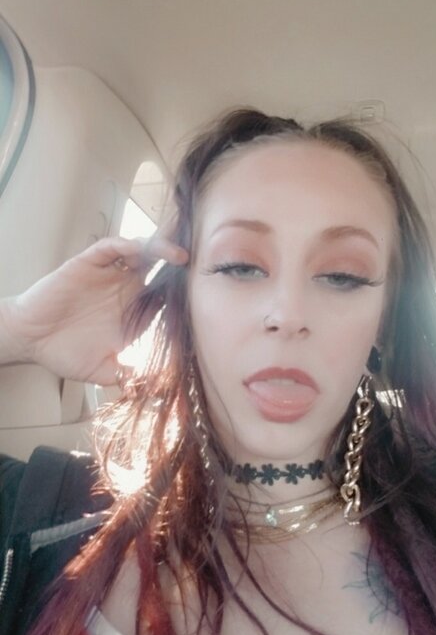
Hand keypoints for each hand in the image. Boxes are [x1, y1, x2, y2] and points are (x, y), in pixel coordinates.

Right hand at [2, 231, 187, 384]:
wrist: (30, 340)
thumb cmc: (65, 353)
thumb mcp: (102, 371)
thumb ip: (127, 377)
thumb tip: (154, 388)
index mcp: (135, 312)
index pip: (168, 296)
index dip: (186, 291)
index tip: (206, 290)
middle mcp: (126, 288)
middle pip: (161, 267)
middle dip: (181, 261)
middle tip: (204, 258)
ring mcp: (109, 273)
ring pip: (141, 252)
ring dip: (161, 249)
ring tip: (179, 255)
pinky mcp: (89, 263)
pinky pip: (111, 247)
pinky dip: (126, 245)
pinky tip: (139, 250)